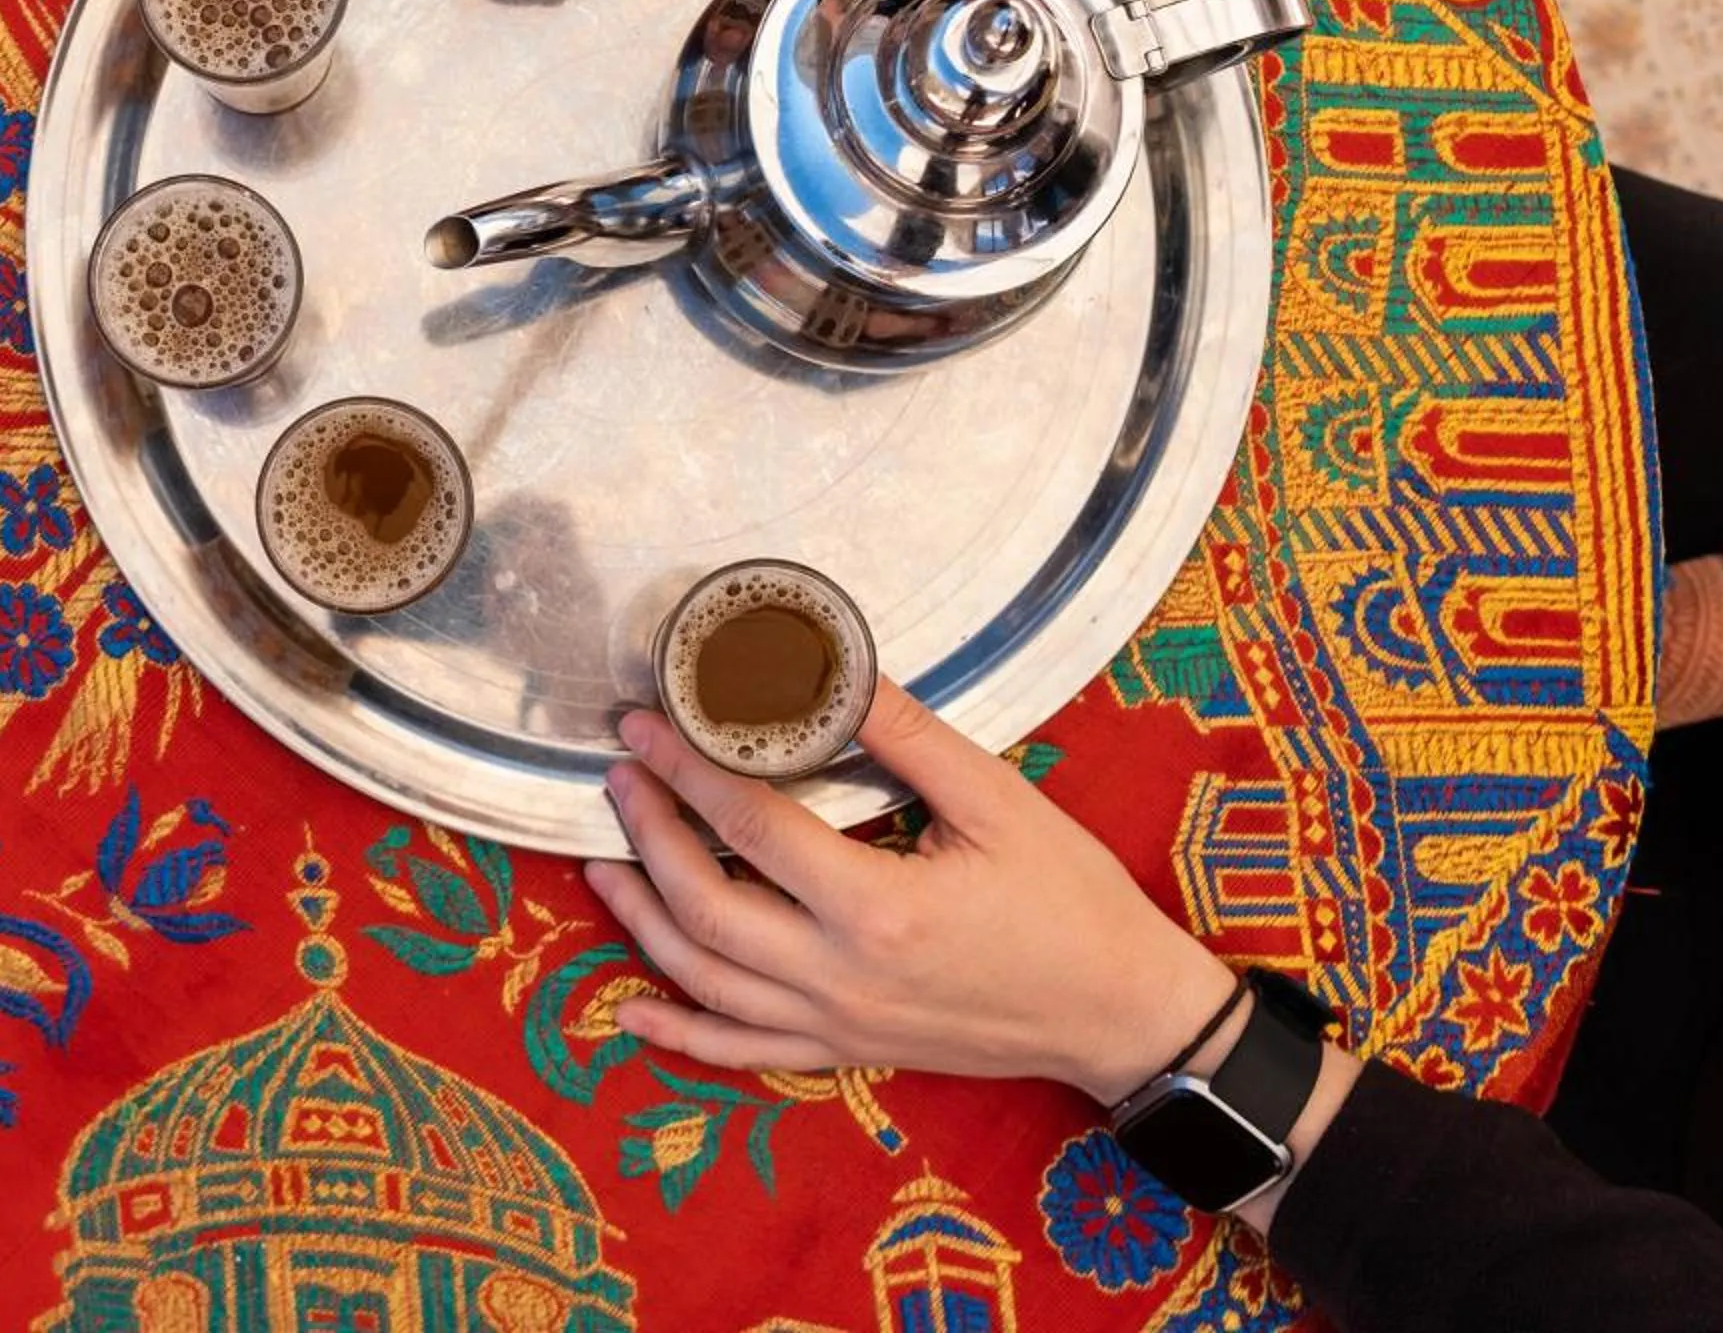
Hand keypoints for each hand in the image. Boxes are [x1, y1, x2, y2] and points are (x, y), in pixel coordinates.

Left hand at [586, 693, 1235, 1103]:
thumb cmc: (1069, 901)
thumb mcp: (998, 800)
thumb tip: (828, 668)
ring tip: (601, 863)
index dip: (685, 770)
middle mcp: (841, 977)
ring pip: (706, 982)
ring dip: (642, 923)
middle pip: (707, 906)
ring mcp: (838, 1024)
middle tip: (620, 776)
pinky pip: (743, 1052)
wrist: (1121, 1012)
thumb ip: (904, 735)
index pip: (751, 828)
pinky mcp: (847, 1051)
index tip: (642, 725)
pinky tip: (628, 1016)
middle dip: (650, 834)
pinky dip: (680, 1037)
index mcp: (878, 908)